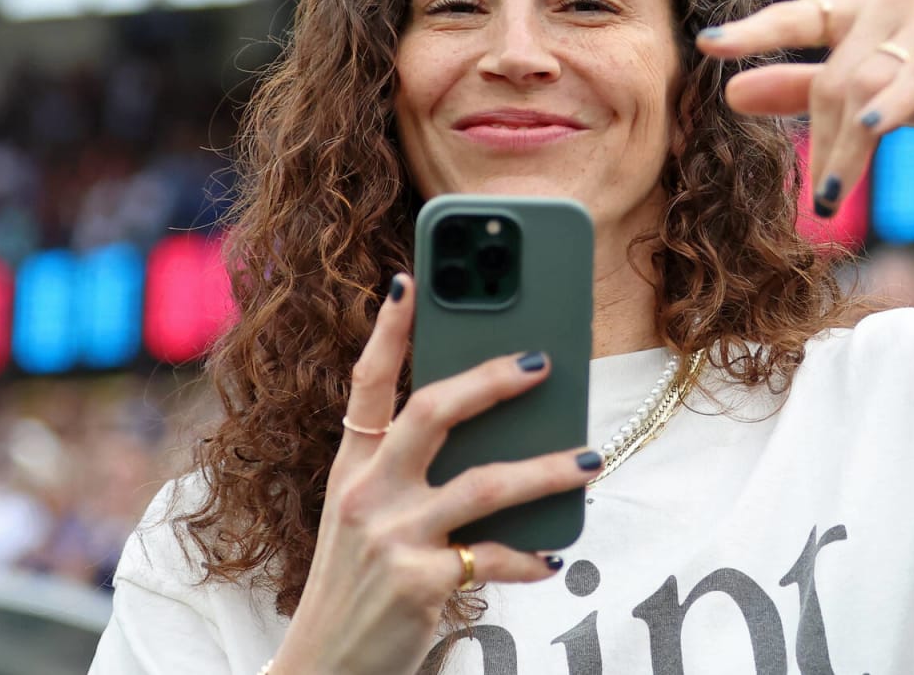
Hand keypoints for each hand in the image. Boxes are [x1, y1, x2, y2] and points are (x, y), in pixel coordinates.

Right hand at [273, 274, 595, 674]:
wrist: (322, 671)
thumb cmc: (359, 585)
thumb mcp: (368, 520)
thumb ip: (413, 475)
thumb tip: (498, 432)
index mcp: (352, 468)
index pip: (367, 384)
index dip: (388, 330)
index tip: (410, 279)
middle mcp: (367, 492)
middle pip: (432, 411)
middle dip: (492, 378)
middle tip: (544, 361)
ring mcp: (391, 536)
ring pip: (486, 483)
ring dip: (549, 468)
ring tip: (591, 458)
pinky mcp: (420, 582)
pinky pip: (496, 556)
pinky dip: (531, 557)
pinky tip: (555, 557)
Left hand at [696, 0, 913, 216]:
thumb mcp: (869, 91)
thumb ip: (802, 87)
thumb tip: (732, 92)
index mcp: (859, 7)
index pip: (797, 17)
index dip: (754, 31)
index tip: (707, 45)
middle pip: (833, 77)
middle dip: (821, 141)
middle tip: (819, 198)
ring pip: (866, 85)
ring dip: (846, 147)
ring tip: (832, 196)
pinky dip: (890, 104)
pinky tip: (869, 127)